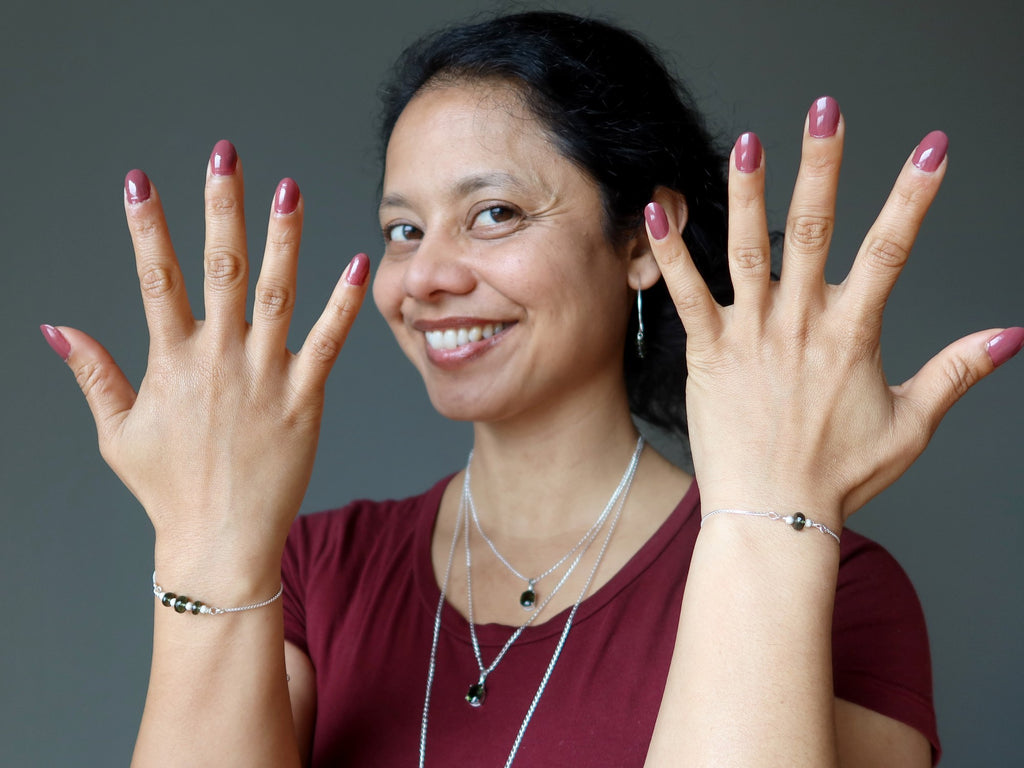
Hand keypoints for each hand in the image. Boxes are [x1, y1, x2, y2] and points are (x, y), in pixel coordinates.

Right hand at [41, 141, 368, 581]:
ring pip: (276, 294)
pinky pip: (327, 343)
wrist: (220, 541)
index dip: (144, 228)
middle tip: (226, 154)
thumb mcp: (117, 432)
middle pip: (220, 269)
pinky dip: (343, 303)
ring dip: (283, 239)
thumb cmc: (167, 490)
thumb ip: (93, 373)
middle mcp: (219, 360)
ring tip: (289, 188)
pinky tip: (357, 262)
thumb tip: (54, 326)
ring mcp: (265, 377)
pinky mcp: (306, 399)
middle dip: (221, 208)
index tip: (138, 180)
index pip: (153, 280)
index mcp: (171, 362)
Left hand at [646, 97, 1021, 524]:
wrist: (773, 515)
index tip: (930, 148)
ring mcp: (751, 335)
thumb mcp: (910, 423)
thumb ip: (957, 372)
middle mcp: (801, 324)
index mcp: (852, 334)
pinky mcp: (708, 352)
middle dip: (822, 165)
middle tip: (825, 110)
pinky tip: (658, 209)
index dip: (913, 196)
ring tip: (747, 142)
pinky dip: (673, 251)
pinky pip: (687, 293)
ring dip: (747, 191)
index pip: (892, 250)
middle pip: (814, 229)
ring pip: (749, 249)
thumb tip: (1010, 336)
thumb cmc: (837, 475)